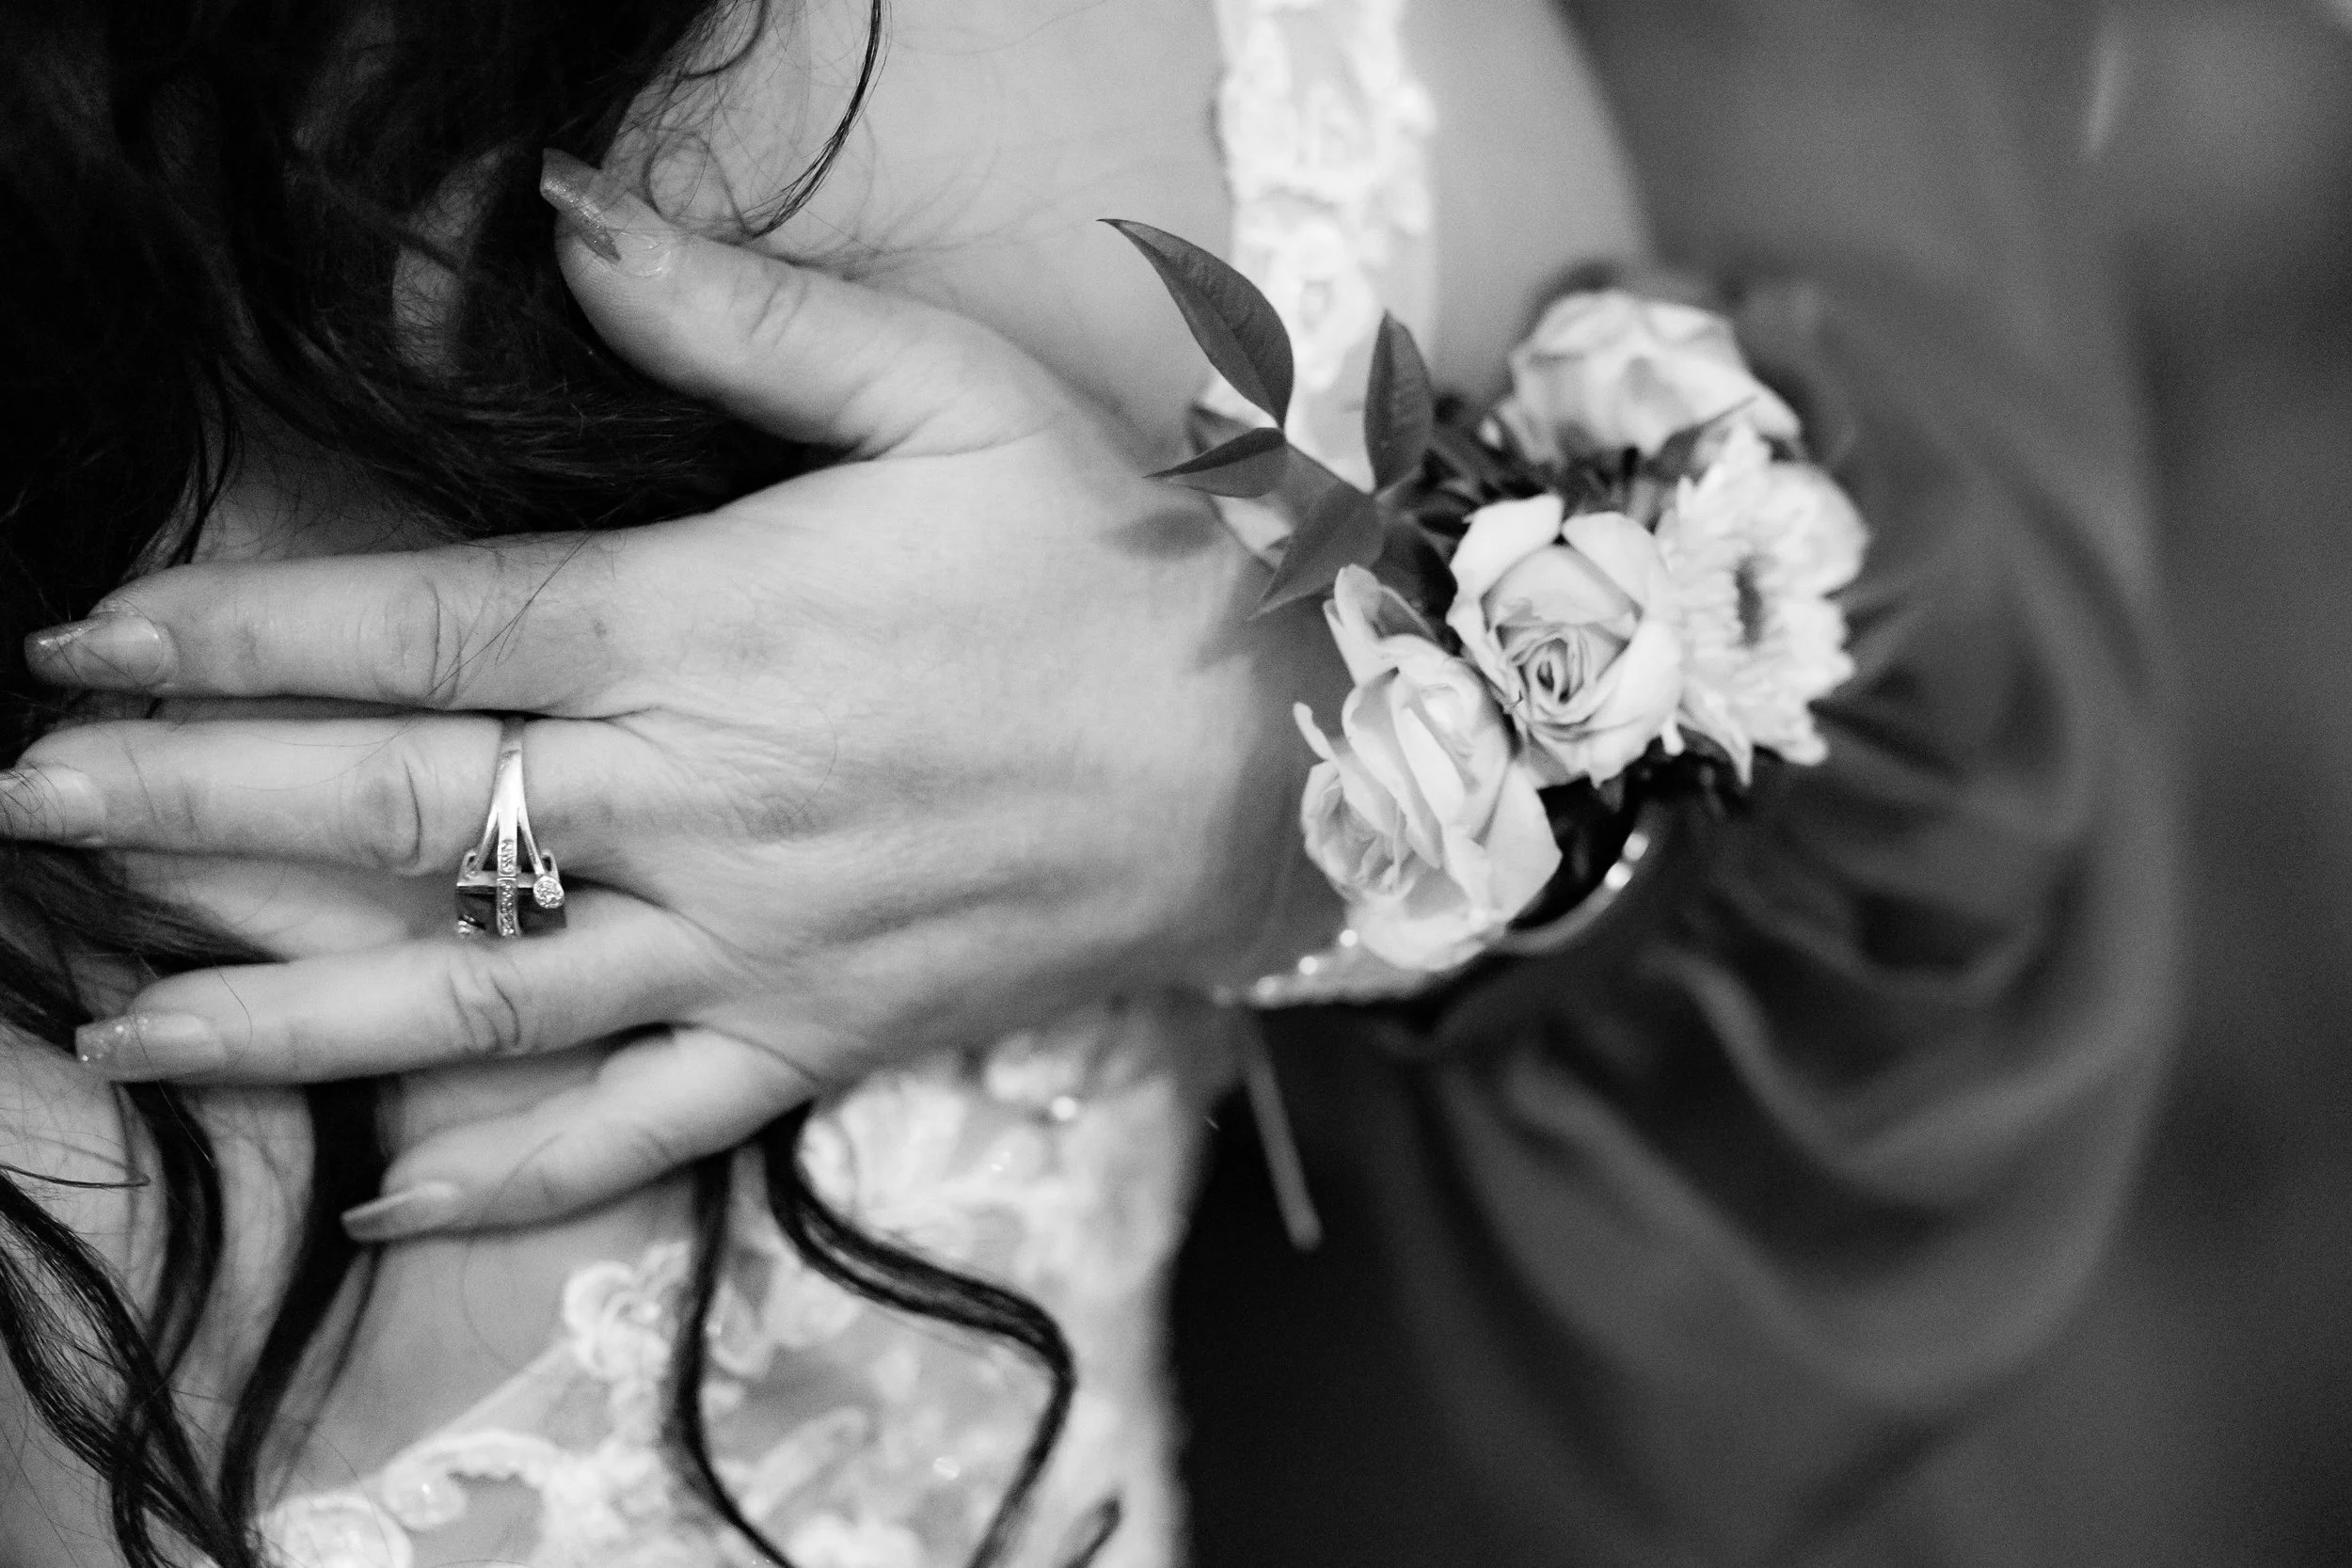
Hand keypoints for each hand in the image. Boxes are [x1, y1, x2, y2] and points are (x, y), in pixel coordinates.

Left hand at [3, 156, 1341, 1235]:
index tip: (85, 637)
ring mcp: (751, 936)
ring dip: (280, 1010)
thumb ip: (737, 312)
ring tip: (123, 1024)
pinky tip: (388, 1188)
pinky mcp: (815, 1032)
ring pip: (474, 992)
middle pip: (397, 810)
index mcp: (713, 625)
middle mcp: (701, 799)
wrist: (1274, 756)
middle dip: (184, 804)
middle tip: (24, 809)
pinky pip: (638, 1128)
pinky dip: (510, 1172)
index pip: (419, 631)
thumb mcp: (948, 387)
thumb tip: (558, 216)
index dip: (232, 633)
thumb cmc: (1114, 562)